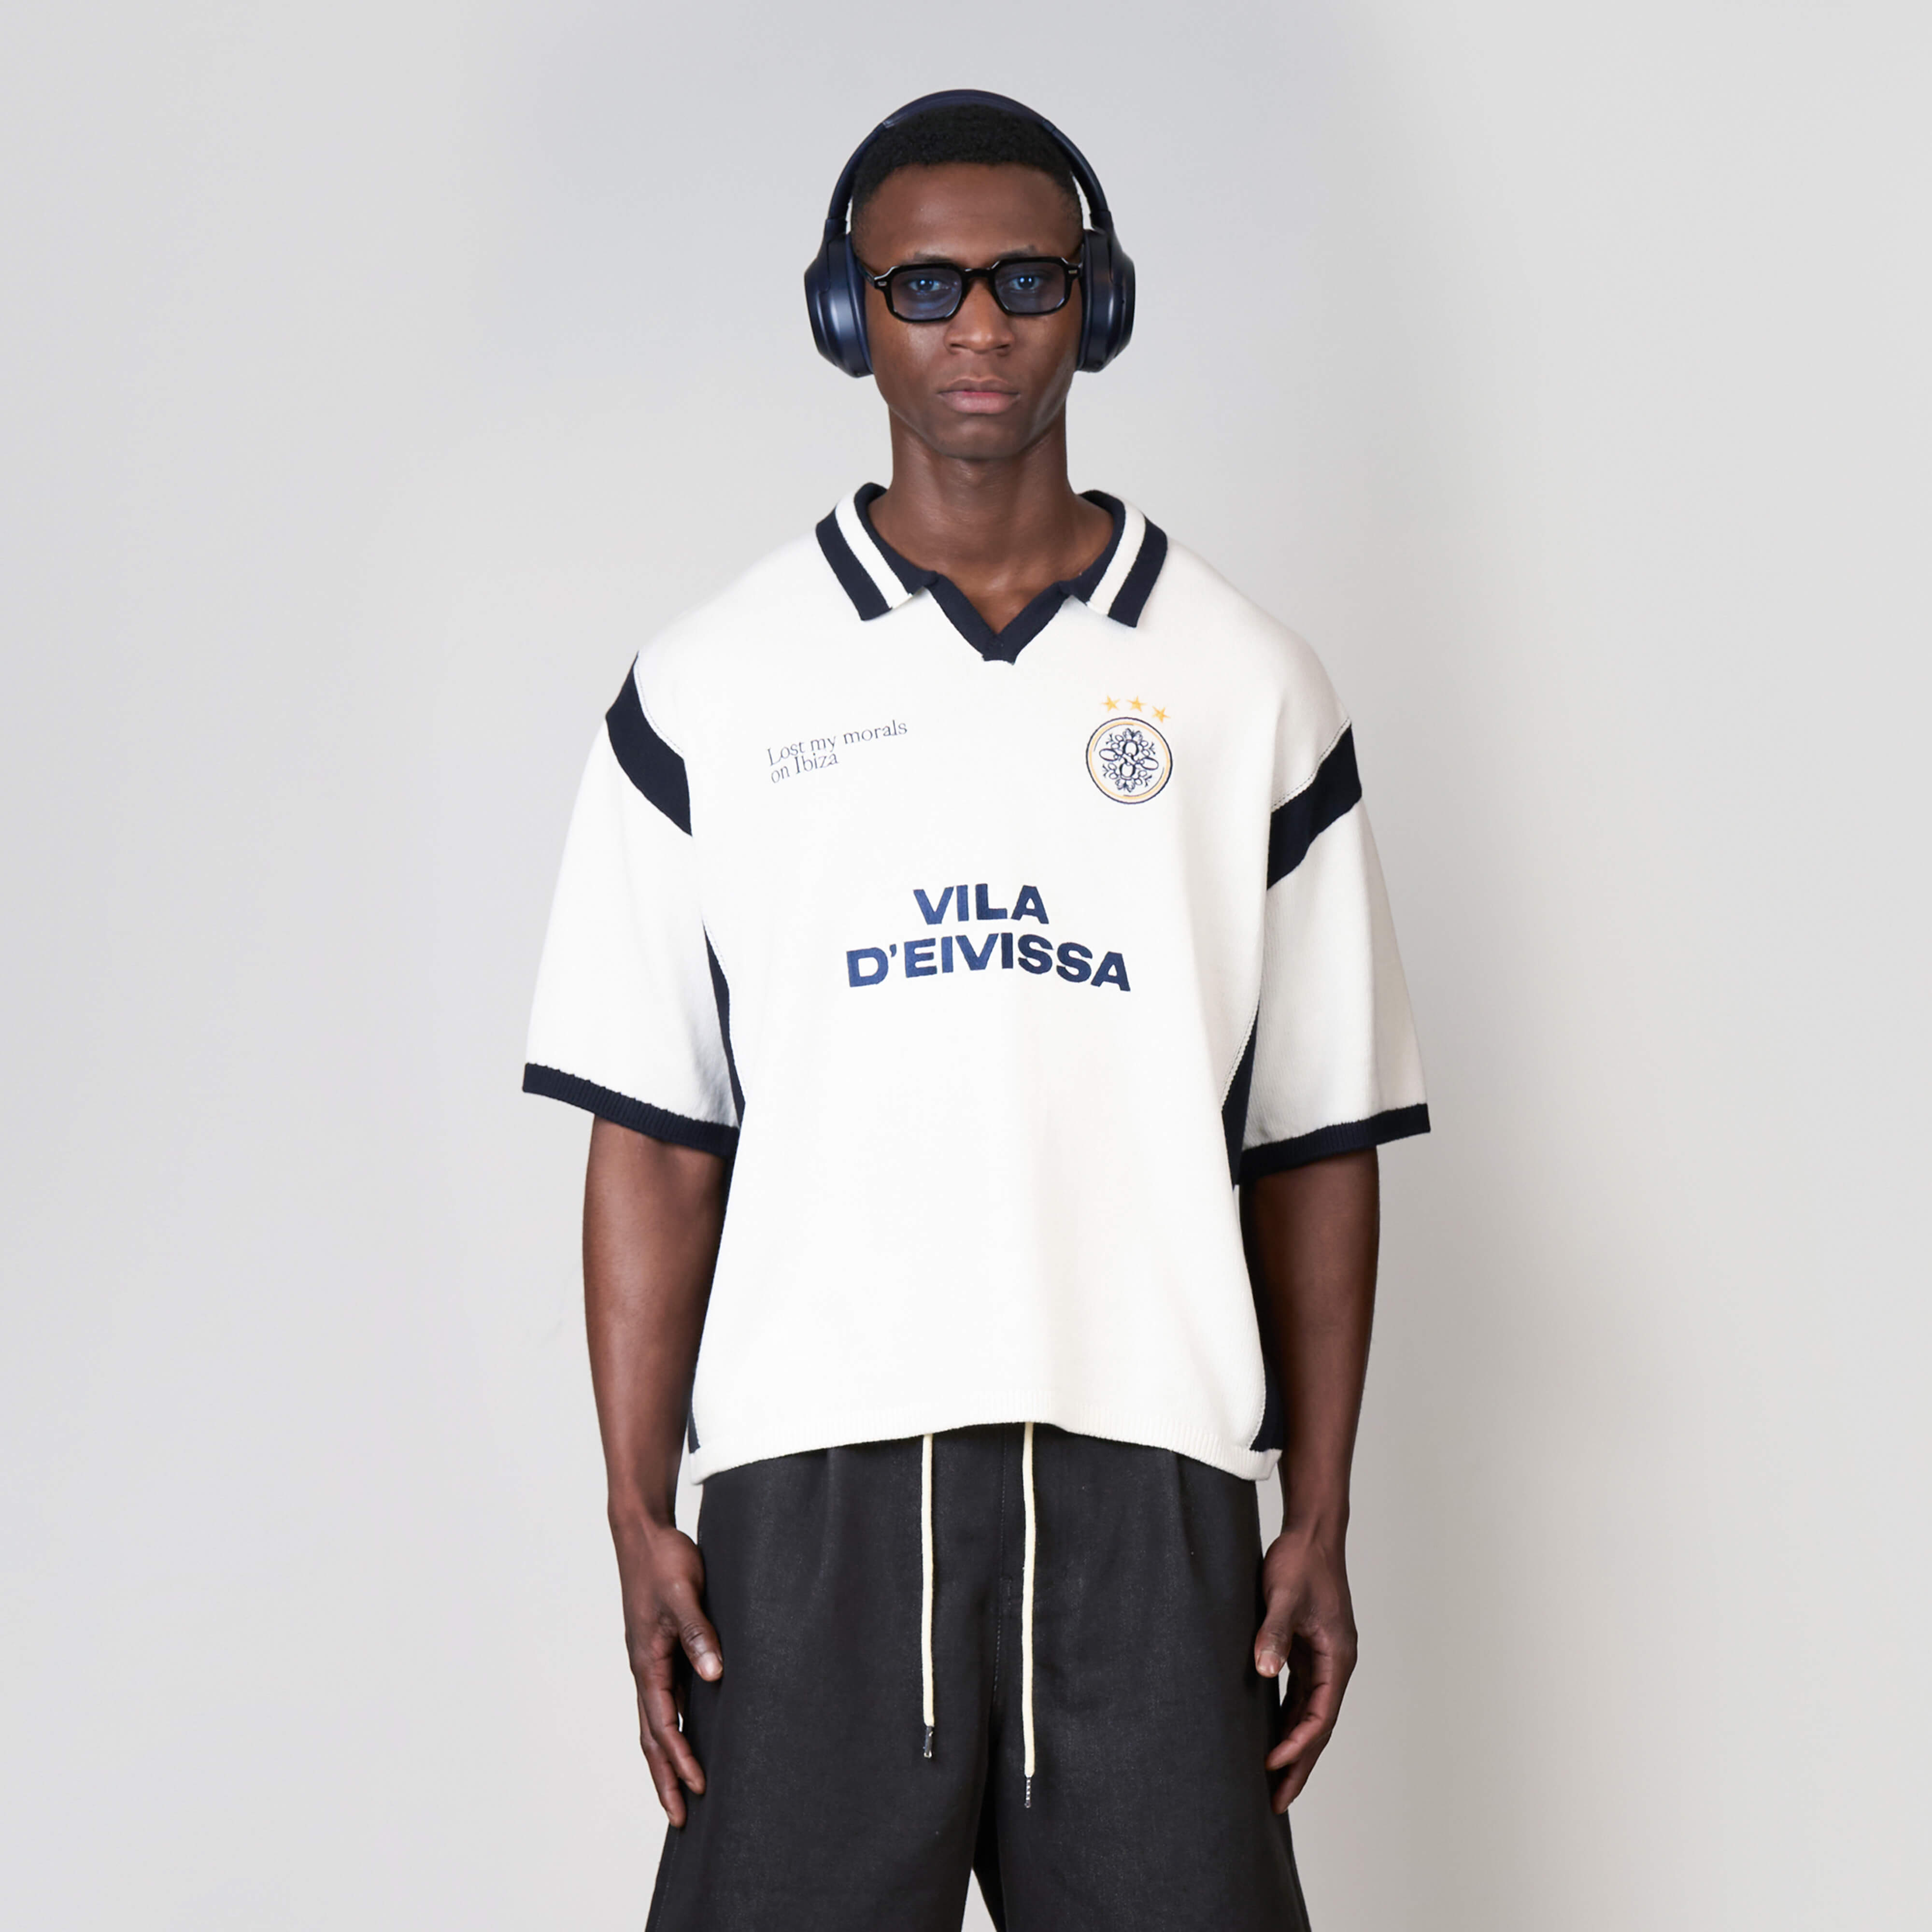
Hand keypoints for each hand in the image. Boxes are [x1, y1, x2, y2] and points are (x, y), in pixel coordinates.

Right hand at [613, 1517, 722, 1825]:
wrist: (643, 1534)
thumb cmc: (662, 1561)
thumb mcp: (683, 1594)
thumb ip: (698, 1633)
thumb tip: (714, 1676)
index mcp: (646, 1663)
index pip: (663, 1726)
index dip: (681, 1760)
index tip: (699, 1790)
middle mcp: (645, 1669)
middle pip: (652, 1737)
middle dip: (665, 1778)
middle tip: (681, 1819)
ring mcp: (652, 1661)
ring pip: (657, 1721)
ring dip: (668, 1757)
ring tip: (684, 1790)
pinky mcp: (661, 1649)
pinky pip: (667, 1698)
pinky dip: (675, 1725)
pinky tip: (693, 1734)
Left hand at [1254, 1523, 1357, 1810]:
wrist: (1312, 1534)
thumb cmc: (1300, 1561)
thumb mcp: (1284, 1595)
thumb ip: (1274, 1632)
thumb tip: (1263, 1670)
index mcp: (1337, 1657)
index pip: (1318, 1715)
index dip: (1297, 1745)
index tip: (1271, 1766)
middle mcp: (1335, 1664)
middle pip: (1318, 1727)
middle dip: (1299, 1765)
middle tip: (1276, 1804)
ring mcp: (1323, 1660)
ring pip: (1309, 1716)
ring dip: (1293, 1749)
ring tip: (1271, 1784)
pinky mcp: (1309, 1652)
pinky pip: (1300, 1698)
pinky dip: (1287, 1722)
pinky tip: (1269, 1739)